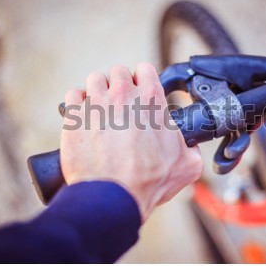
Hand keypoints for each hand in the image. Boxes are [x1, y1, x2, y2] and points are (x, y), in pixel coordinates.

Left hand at [60, 63, 202, 220]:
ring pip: (95, 79)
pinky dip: (77, 104)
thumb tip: (191, 147)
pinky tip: (83, 118)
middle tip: (121, 106)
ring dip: (98, 91)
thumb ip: (193, 150)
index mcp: (151, 100)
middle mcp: (123, 95)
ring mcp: (97, 103)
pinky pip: (72, 95)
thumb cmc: (148, 181)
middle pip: (119, 72)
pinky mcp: (74, 115)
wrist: (113, 196)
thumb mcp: (187, 166)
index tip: (140, 93)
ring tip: (101, 111)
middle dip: (120, 86)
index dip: (143, 80)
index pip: (145, 69)